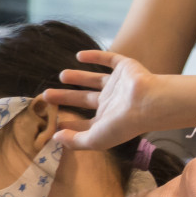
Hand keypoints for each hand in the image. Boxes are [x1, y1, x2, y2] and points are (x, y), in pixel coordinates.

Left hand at [41, 51, 195, 151]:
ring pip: (94, 80)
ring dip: (78, 77)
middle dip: (65, 98)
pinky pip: (109, 59)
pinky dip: (95, 56)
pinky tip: (80, 55)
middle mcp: (111, 102)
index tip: (51, 122)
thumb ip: (75, 141)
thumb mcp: (95, 140)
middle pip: (83, 99)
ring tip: (61, 75)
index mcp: (106, 120)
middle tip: (46, 95)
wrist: (149, 103)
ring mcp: (118, 85)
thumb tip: (55, 138)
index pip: (83, 122)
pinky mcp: (125, 68)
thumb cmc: (124, 124)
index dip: (68, 124)